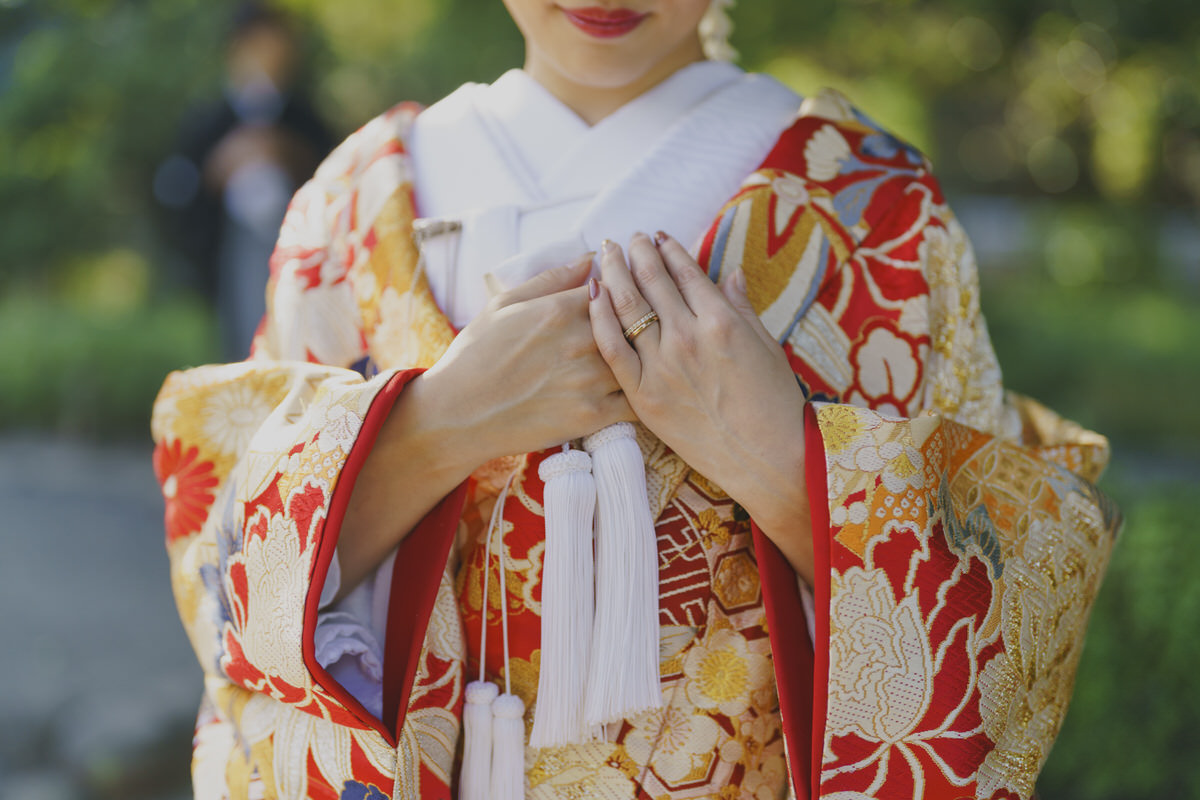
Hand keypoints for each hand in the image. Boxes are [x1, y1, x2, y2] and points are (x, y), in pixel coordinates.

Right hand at [421, 254, 633, 465]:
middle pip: (633, 322)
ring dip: (646, 357)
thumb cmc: (475, 356)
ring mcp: (590, 380)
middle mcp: (581, 341)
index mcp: (560, 310)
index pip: (613, 287)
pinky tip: (643, 389)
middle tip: (644, 323)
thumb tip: (591, 258)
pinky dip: (643, 393)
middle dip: (640, 321)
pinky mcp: (593, 415)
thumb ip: (551, 279)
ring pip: (640, 360)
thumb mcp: (504, 304)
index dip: (621, 290)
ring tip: (648, 356)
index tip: (623, 295)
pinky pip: (636, 401)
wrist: (459, 414)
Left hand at [588, 233, 812, 579]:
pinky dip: (599, 317)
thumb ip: (741, 307)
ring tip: (605, 255)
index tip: (658, 237)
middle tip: (627, 238)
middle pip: (651, 281)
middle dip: (637, 252)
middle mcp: (687, 337)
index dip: (668, 249)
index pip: (685, 272)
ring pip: (627, 307)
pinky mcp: (643, 395)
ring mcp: (662, 366)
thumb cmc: (775, 403)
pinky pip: (612, 348)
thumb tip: (728, 273)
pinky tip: (593, 295)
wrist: (768, 459)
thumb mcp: (766, 346)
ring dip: (613, 273)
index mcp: (720, 321)